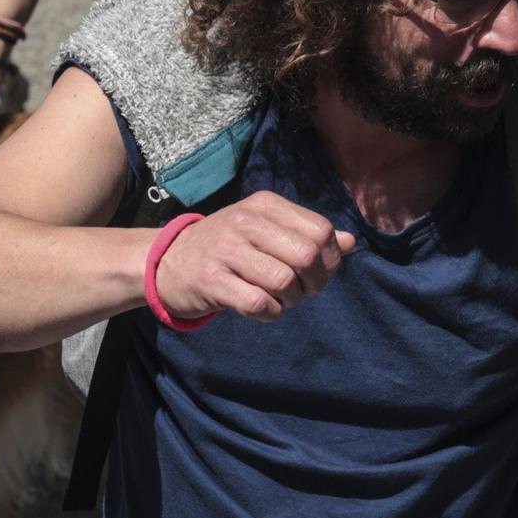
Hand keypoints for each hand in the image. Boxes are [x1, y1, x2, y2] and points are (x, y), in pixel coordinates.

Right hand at [154, 190, 359, 321]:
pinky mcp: (211, 280)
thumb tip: (350, 243)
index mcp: (264, 205)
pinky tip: (261, 308)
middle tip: (301, 290)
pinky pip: (259, 303)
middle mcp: (245, 221)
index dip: (330, 259)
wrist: (167, 262)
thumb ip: (307, 235)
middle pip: (307, 256)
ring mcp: (226, 250)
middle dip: (314, 282)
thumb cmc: (227, 247)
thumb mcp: (267, 230)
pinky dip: (269, 313)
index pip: (321, 231)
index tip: (317, 271)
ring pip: (284, 281)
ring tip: (278, 298)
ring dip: (290, 300)